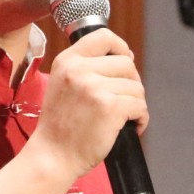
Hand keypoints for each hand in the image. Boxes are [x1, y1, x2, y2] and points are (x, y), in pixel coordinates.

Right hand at [32, 28, 147, 177]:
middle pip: (126, 64)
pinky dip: (141, 119)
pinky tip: (132, 127)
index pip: (104, 37)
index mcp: (67, 61)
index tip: (125, 60)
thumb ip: (86, 68)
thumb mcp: (62, 84)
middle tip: (123, 101)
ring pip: (136, 87)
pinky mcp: (110, 108)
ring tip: (124, 118)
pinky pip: (140, 106)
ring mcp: (95, 88)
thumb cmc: (60, 126)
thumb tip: (126, 58)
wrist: (52, 156)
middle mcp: (80, 70)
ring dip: (136, 104)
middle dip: (131, 83)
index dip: (121, 48)